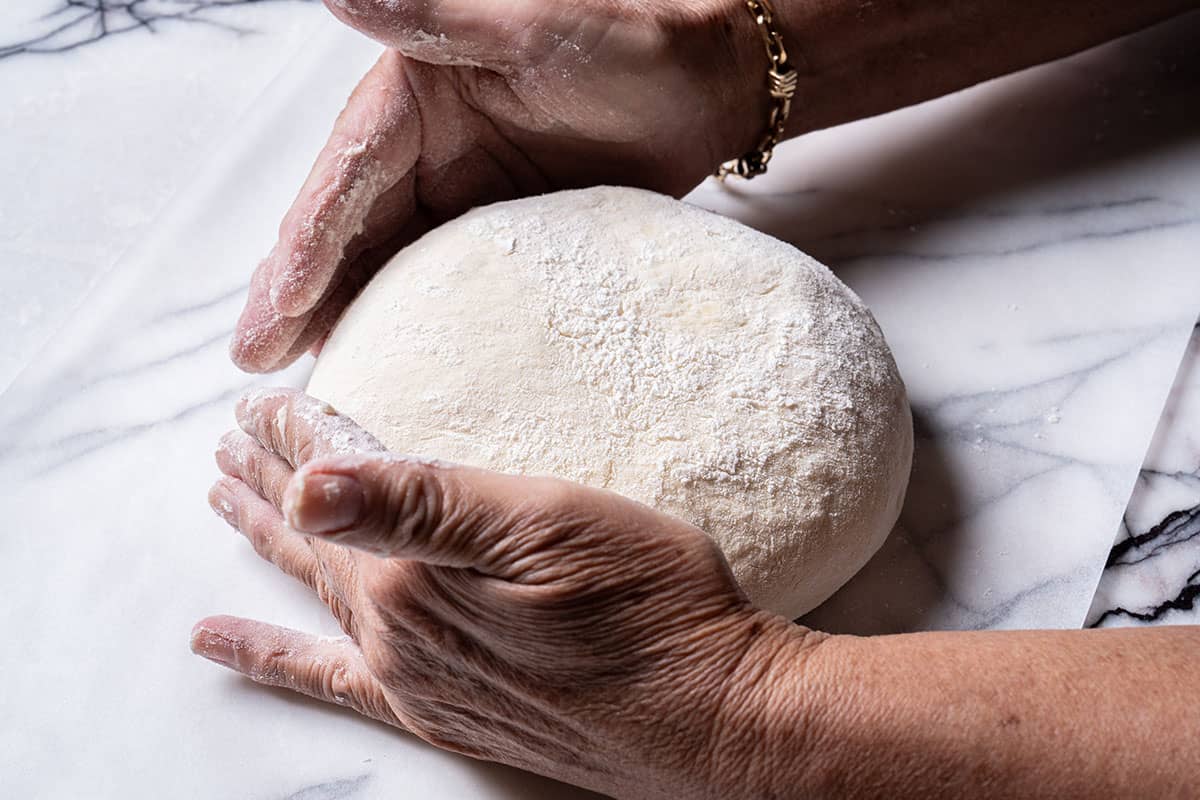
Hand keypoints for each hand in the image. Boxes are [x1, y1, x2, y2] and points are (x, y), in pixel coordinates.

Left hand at [192, 389, 820, 796]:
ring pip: (316, 594)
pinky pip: (330, 680)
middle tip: (228, 442)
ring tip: (225, 503)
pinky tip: (224, 644)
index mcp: (419, 573)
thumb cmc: (654, 605)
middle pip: (315, 535)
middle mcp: (400, 633)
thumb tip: (311, 483)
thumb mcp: (548, 525)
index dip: (298, 435)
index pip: (337, 483)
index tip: (263, 399)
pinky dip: (269, 657)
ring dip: (267, 544)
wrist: (716, 718)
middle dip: (268, 479)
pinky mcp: (446, 712)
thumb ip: (422, 505)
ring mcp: (417, 680)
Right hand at [230, 0, 763, 371]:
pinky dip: (412, 321)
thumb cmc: (628, 33)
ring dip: (343, 316)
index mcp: (411, 99)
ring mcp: (458, 195)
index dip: (302, 249)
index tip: (269, 315)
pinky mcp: (499, 233)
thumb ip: (436, 18)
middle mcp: (420, 149)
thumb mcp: (532, 26)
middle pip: (347, 232)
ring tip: (307, 380)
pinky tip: (391, 362)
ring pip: (384, 263)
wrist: (708, 76)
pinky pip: (444, 282)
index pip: (343, 179)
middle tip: (260, 365)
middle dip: (300, 297)